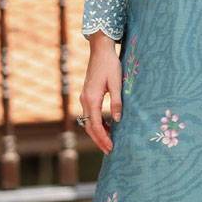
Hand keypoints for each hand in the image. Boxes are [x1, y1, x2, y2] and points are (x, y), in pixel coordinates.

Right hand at [79, 33, 121, 153]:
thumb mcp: (117, 83)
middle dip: (98, 139)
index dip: (103, 138)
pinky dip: (97, 123)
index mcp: (92, 98)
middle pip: (89, 126)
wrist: (100, 50)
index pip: (96, 125)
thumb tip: (117, 120)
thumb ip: (117, 102)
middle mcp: (85, 99)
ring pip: (88, 121)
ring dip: (98, 132)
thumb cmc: (110, 64)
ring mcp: (84, 97)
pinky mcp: (87, 94)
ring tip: (109, 142)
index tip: (111, 147)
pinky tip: (108, 126)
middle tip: (109, 151)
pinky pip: (90, 114)